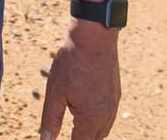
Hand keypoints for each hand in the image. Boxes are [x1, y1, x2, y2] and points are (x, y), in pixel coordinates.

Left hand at [39, 20, 120, 139]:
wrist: (94, 36)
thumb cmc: (72, 62)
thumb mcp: (55, 92)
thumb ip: (50, 120)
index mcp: (90, 119)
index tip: (57, 139)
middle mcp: (106, 115)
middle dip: (80, 139)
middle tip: (68, 132)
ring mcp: (114, 104)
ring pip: (103, 130)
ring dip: (90, 132)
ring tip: (76, 128)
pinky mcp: (116, 93)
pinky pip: (108, 115)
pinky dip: (98, 120)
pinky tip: (88, 111)